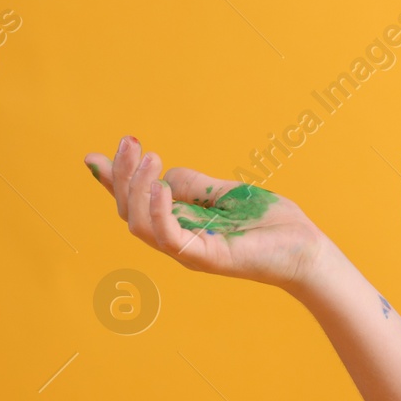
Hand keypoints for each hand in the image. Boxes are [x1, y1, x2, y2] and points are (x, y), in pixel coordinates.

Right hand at [83, 136, 330, 289]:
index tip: (93, 157)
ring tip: (150, 157)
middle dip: (122, 176)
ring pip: (138, 224)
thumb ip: (194, 186)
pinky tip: (162, 185)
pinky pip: (167, 237)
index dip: (113, 182)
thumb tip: (163, 172)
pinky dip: (157, 211)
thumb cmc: (271, 224)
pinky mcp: (204, 258)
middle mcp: (177, 239)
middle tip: (131, 142)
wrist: (307, 249)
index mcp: (180, 223)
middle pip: (127, 212)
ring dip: (137, 188)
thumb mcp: (227, 195)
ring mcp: (188, 251)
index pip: (135, 203)